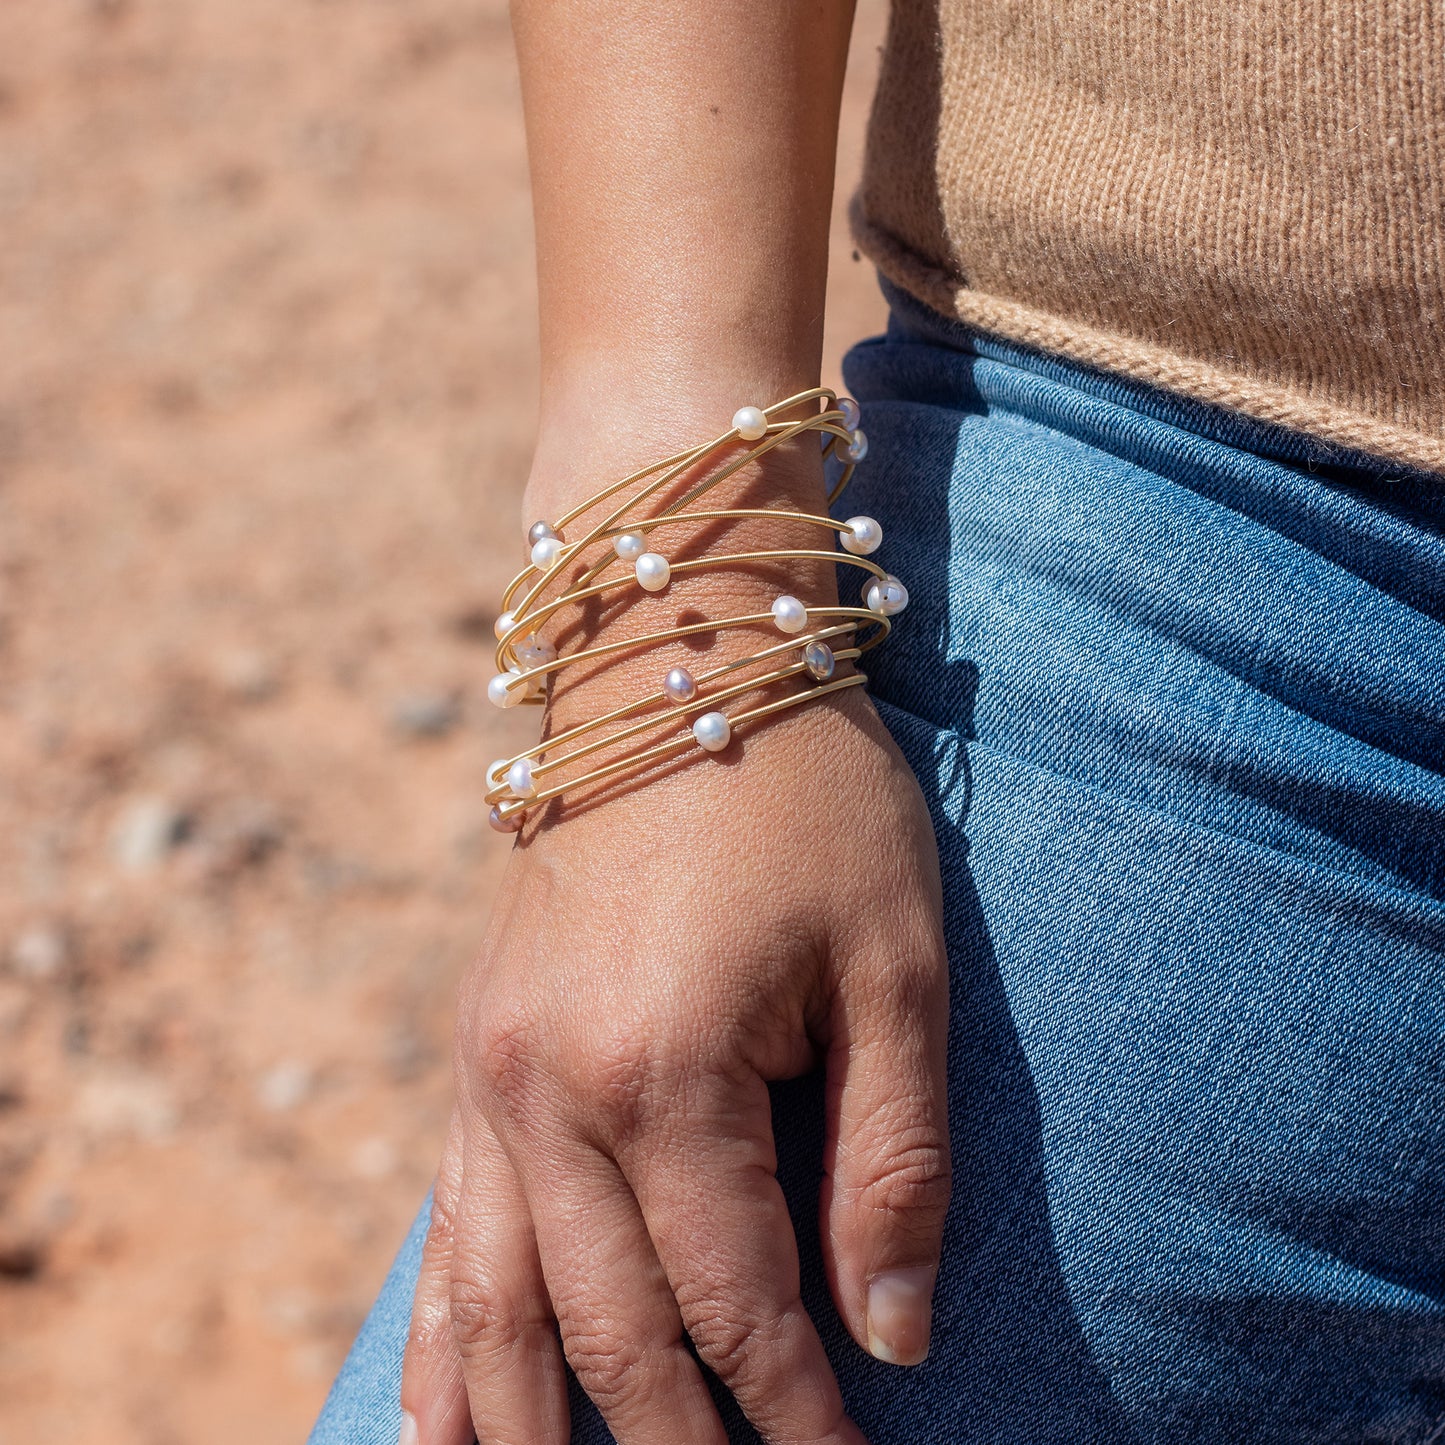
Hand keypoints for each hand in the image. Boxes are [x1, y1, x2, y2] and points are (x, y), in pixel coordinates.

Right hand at [399, 683, 949, 1444]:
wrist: (674, 663)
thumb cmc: (810, 806)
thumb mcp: (894, 967)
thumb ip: (894, 1158)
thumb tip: (898, 1336)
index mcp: (670, 1073)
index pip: (739, 1307)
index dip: (798, 1416)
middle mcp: (551, 1093)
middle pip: (613, 1334)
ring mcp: (492, 1075)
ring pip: (498, 1313)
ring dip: (531, 1436)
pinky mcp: (473, 1051)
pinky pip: (441, 1230)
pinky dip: (441, 1348)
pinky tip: (435, 1434)